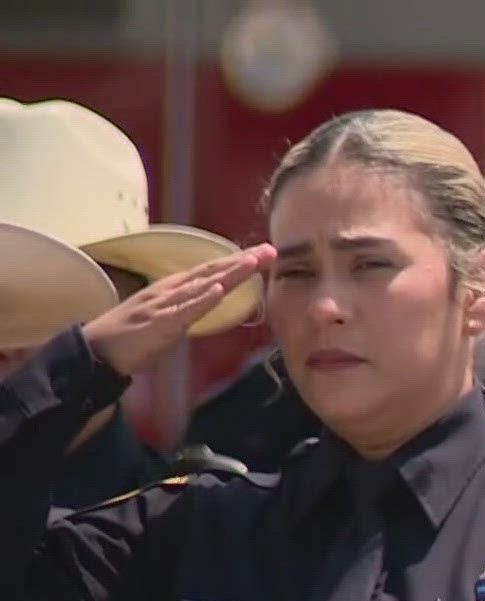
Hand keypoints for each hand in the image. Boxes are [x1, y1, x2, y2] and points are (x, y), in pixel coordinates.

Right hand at [83, 245, 274, 375]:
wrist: (97, 351)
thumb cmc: (133, 335)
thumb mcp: (170, 316)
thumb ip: (191, 306)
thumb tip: (214, 299)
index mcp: (175, 288)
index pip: (212, 270)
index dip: (238, 261)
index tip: (264, 252)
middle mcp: (171, 290)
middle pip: (212, 271)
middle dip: (242, 260)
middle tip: (270, 250)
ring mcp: (164, 305)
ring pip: (201, 286)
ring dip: (227, 273)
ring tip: (252, 261)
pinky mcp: (158, 323)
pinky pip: (183, 311)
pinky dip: (201, 300)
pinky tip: (218, 291)